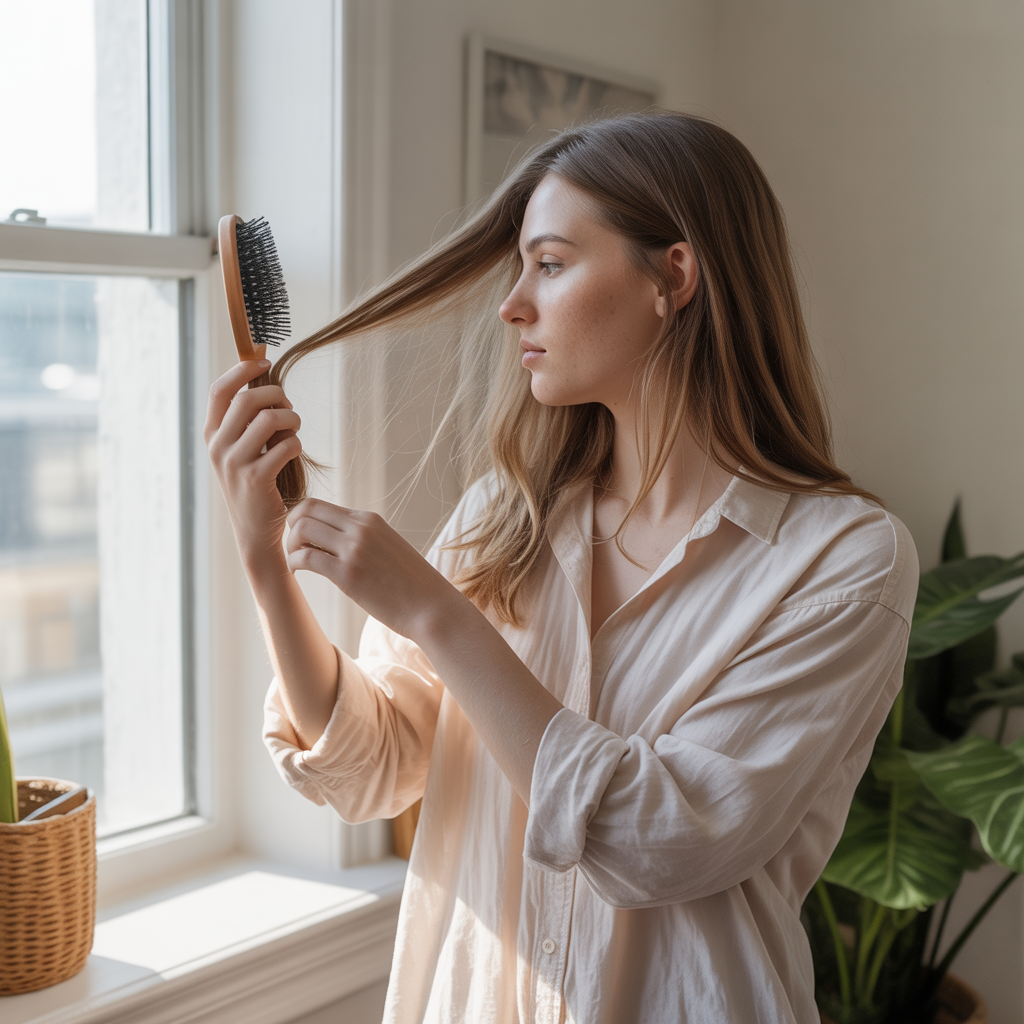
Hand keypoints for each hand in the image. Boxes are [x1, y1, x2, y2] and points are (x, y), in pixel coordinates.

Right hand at [204, 359, 301, 571]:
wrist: (255, 531)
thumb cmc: (255, 483)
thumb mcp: (241, 450)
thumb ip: (247, 421)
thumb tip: (266, 381)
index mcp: (211, 435)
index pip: (220, 390)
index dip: (243, 370)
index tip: (264, 361)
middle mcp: (217, 447)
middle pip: (248, 400)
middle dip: (277, 396)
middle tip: (289, 408)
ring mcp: (234, 464)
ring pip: (269, 419)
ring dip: (291, 419)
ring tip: (294, 429)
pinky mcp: (256, 479)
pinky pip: (285, 445)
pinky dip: (296, 443)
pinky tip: (294, 451)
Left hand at [285, 498, 463, 640]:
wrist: (432, 607)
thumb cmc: (411, 584)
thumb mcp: (388, 547)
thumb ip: (364, 538)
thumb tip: (338, 540)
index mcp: (369, 519)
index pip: (319, 504)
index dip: (301, 519)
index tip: (302, 540)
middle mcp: (361, 528)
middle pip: (305, 510)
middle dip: (291, 529)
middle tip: (295, 551)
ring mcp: (355, 549)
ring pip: (302, 530)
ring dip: (291, 546)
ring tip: (297, 564)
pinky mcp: (348, 574)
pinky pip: (306, 558)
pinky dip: (294, 565)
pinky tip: (299, 575)